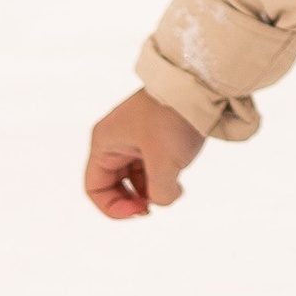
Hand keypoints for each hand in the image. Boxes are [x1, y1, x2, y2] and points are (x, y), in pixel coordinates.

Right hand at [85, 87, 204, 220]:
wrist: (200, 84)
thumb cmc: (174, 119)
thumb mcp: (165, 164)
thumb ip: (160, 193)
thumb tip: (163, 200)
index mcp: (105, 143)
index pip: (95, 189)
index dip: (114, 208)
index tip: (141, 211)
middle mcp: (115, 140)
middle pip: (113, 184)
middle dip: (131, 200)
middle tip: (152, 208)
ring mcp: (135, 137)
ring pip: (134, 177)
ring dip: (149, 190)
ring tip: (170, 190)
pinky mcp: (155, 136)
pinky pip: (151, 166)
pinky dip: (161, 178)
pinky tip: (178, 181)